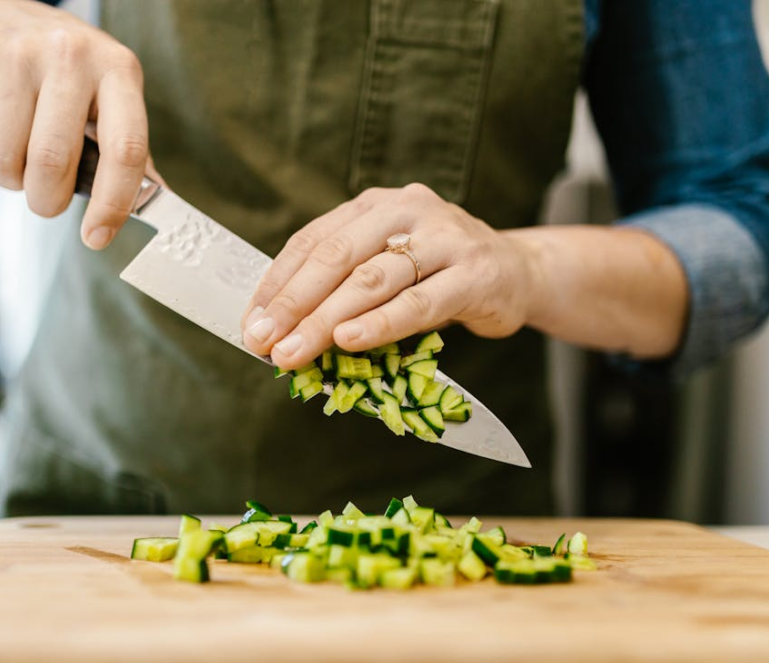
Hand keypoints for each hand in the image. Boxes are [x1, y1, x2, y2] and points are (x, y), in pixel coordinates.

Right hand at [0, 0, 157, 248]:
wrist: (8, 18)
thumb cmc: (70, 77)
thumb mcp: (110, 99)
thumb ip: (130, 151)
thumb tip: (159, 201)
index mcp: (119, 70)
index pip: (125, 150)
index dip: (112, 203)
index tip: (97, 238)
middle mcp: (71, 55)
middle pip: (52, 163)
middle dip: (46, 200)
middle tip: (46, 197)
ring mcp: (17, 51)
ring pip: (5, 159)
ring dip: (10, 180)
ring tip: (19, 158)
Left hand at [241, 184, 538, 368]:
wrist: (517, 273)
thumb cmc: (439, 275)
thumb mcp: (388, 266)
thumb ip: (344, 286)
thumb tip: (281, 328)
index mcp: (375, 205)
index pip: (313, 241)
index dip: (277, 283)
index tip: (250, 322)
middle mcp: (407, 210)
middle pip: (337, 257)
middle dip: (294, 303)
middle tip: (264, 341)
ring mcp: (444, 238)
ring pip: (372, 280)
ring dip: (326, 320)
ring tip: (295, 351)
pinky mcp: (474, 273)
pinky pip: (417, 302)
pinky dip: (379, 324)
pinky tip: (349, 342)